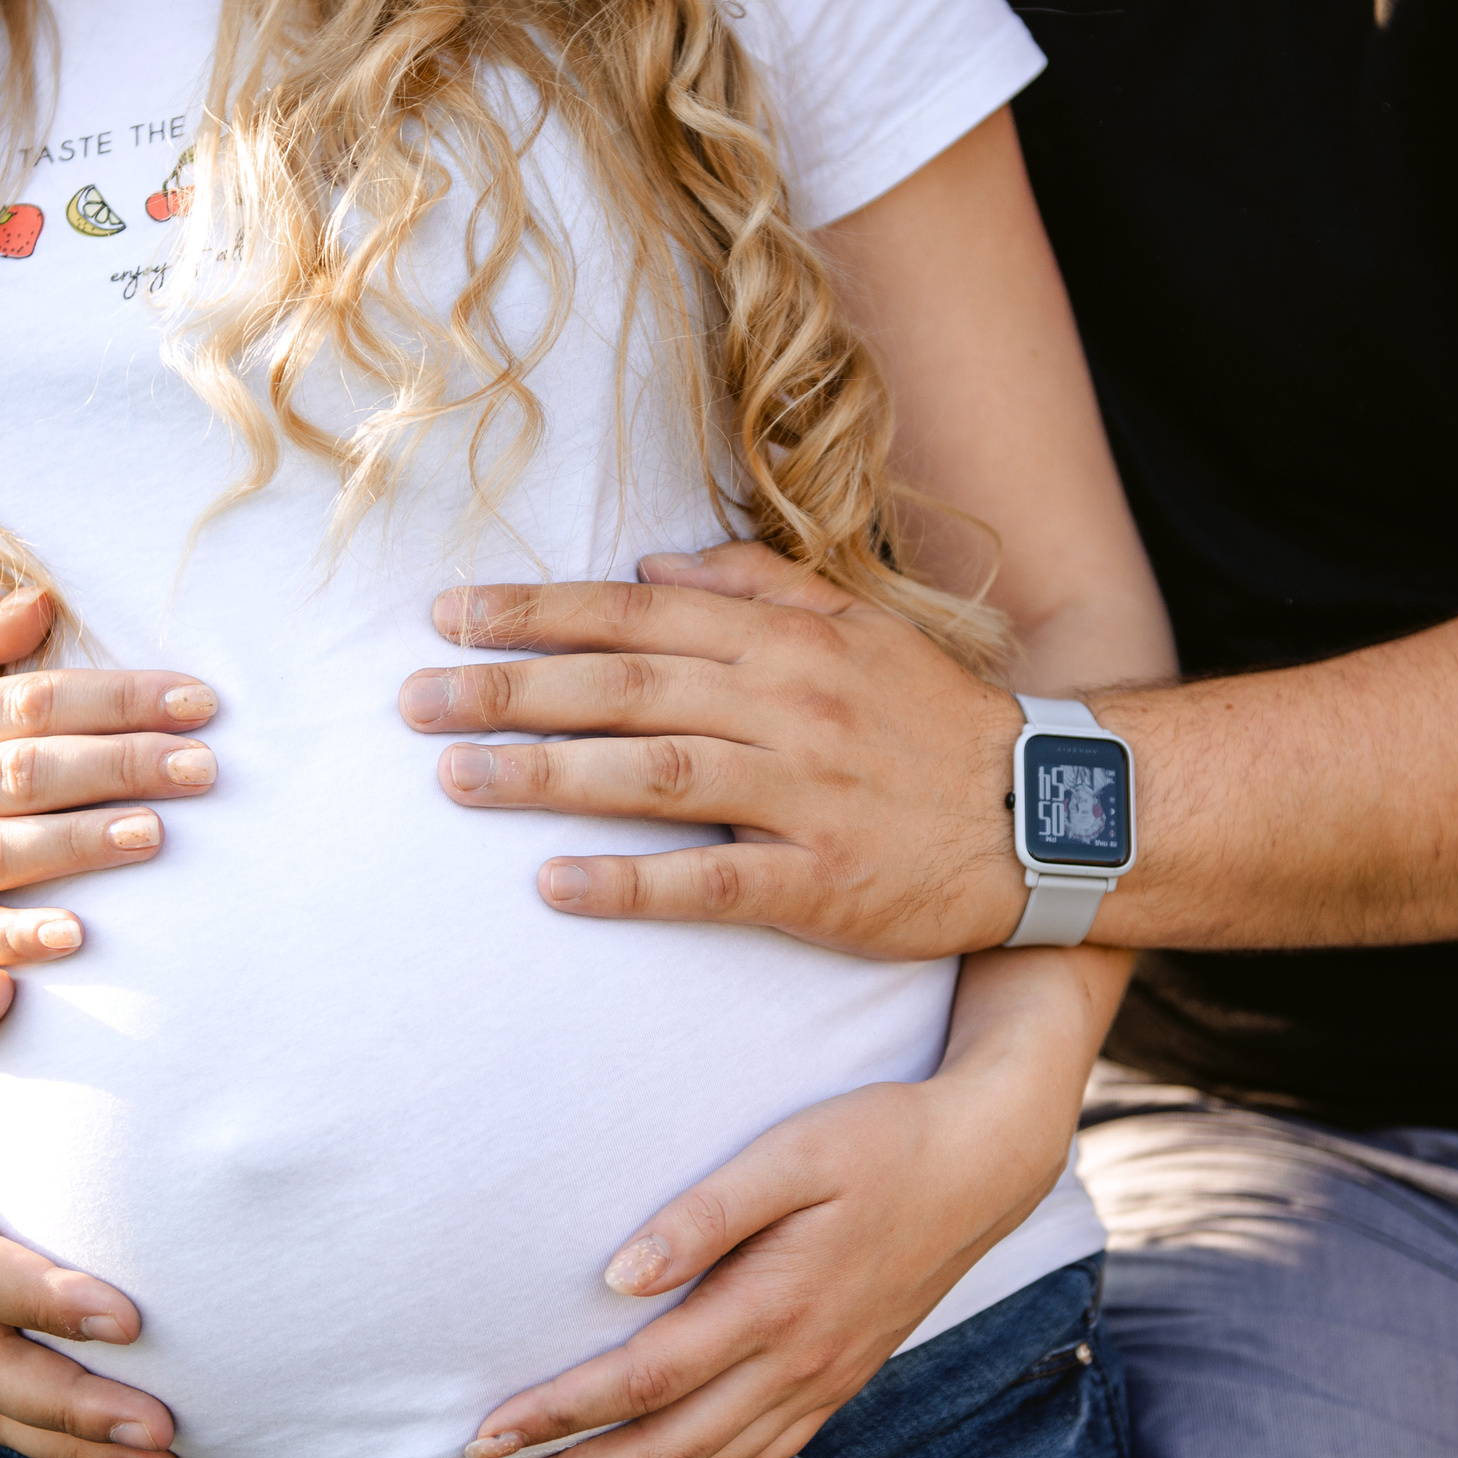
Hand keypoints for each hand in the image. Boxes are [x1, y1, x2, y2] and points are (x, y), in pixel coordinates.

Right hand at [0, 589, 220, 963]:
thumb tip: (41, 601)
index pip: (34, 701)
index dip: (117, 699)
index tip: (200, 703)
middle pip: (26, 770)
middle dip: (118, 765)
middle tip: (204, 766)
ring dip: (77, 843)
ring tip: (155, 834)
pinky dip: (16, 938)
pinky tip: (77, 937)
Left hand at [398, 543, 1027, 960]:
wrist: (1047, 815)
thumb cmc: (936, 721)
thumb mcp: (860, 627)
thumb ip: (758, 589)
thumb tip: (654, 570)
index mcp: (785, 642)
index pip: (634, 619)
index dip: (535, 616)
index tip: (448, 618)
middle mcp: (786, 705)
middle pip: (623, 690)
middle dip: (508, 689)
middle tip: (410, 701)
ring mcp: (803, 794)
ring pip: (651, 774)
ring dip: (544, 776)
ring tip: (453, 779)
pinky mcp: (822, 881)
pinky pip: (709, 880)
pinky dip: (628, 882)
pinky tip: (553, 886)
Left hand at [459, 1047, 1081, 1457]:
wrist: (982, 1161)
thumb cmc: (879, 1139)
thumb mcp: (792, 1151)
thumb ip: (704, 1212)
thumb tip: (619, 1275)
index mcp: (776, 1305)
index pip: (645, 1381)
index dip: (560, 1414)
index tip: (487, 1434)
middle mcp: (798, 1363)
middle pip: (666, 1450)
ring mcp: (821, 1382)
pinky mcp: (835, 1382)